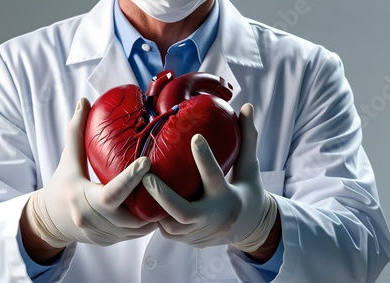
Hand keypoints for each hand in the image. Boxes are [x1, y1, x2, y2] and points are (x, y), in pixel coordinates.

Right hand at [25, 98, 156, 247]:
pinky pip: (132, 237)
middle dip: (150, 204)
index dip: (130, 179)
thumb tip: (84, 102)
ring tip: (170, 199)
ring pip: (134, 230)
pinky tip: (158, 212)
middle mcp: (90, 220)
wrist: (49, 221)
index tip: (147, 163)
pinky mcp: (108, 242)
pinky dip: (145, 226)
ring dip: (152, 217)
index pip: (110, 192)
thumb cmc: (60, 185)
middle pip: (129, 217)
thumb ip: (76, 131)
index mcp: (81, 198)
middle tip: (169, 186)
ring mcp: (100, 234)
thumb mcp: (67, 159)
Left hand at [142, 104, 276, 250]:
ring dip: (155, 208)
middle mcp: (213, 217)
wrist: (249, 228)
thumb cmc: (247, 190)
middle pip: (184, 211)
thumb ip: (246, 138)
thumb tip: (247, 106)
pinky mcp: (189, 241)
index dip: (205, 158)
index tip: (195, 137)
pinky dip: (157, 219)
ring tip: (140, 186)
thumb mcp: (249, 166)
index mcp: (227, 196)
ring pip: (171, 225)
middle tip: (146, 175)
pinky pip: (168, 232)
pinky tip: (146, 202)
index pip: (215, 176)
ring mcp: (200, 232)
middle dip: (162, 194)